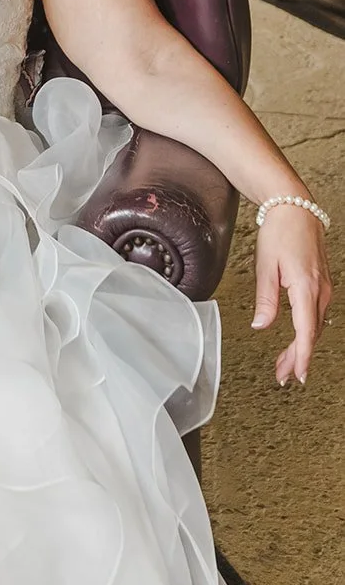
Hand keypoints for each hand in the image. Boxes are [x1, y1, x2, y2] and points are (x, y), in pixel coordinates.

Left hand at [251, 204, 333, 385]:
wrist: (295, 208)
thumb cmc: (280, 232)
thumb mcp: (266, 266)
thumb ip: (266, 299)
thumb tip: (261, 326)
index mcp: (306, 288)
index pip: (306, 331)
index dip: (301, 356)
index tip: (297, 374)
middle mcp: (321, 290)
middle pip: (311, 333)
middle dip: (297, 358)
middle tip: (283, 376)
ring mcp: (324, 287)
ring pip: (314, 325)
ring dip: (301, 346)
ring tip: (285, 364)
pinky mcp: (322, 283)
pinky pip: (316, 314)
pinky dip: (306, 331)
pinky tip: (297, 339)